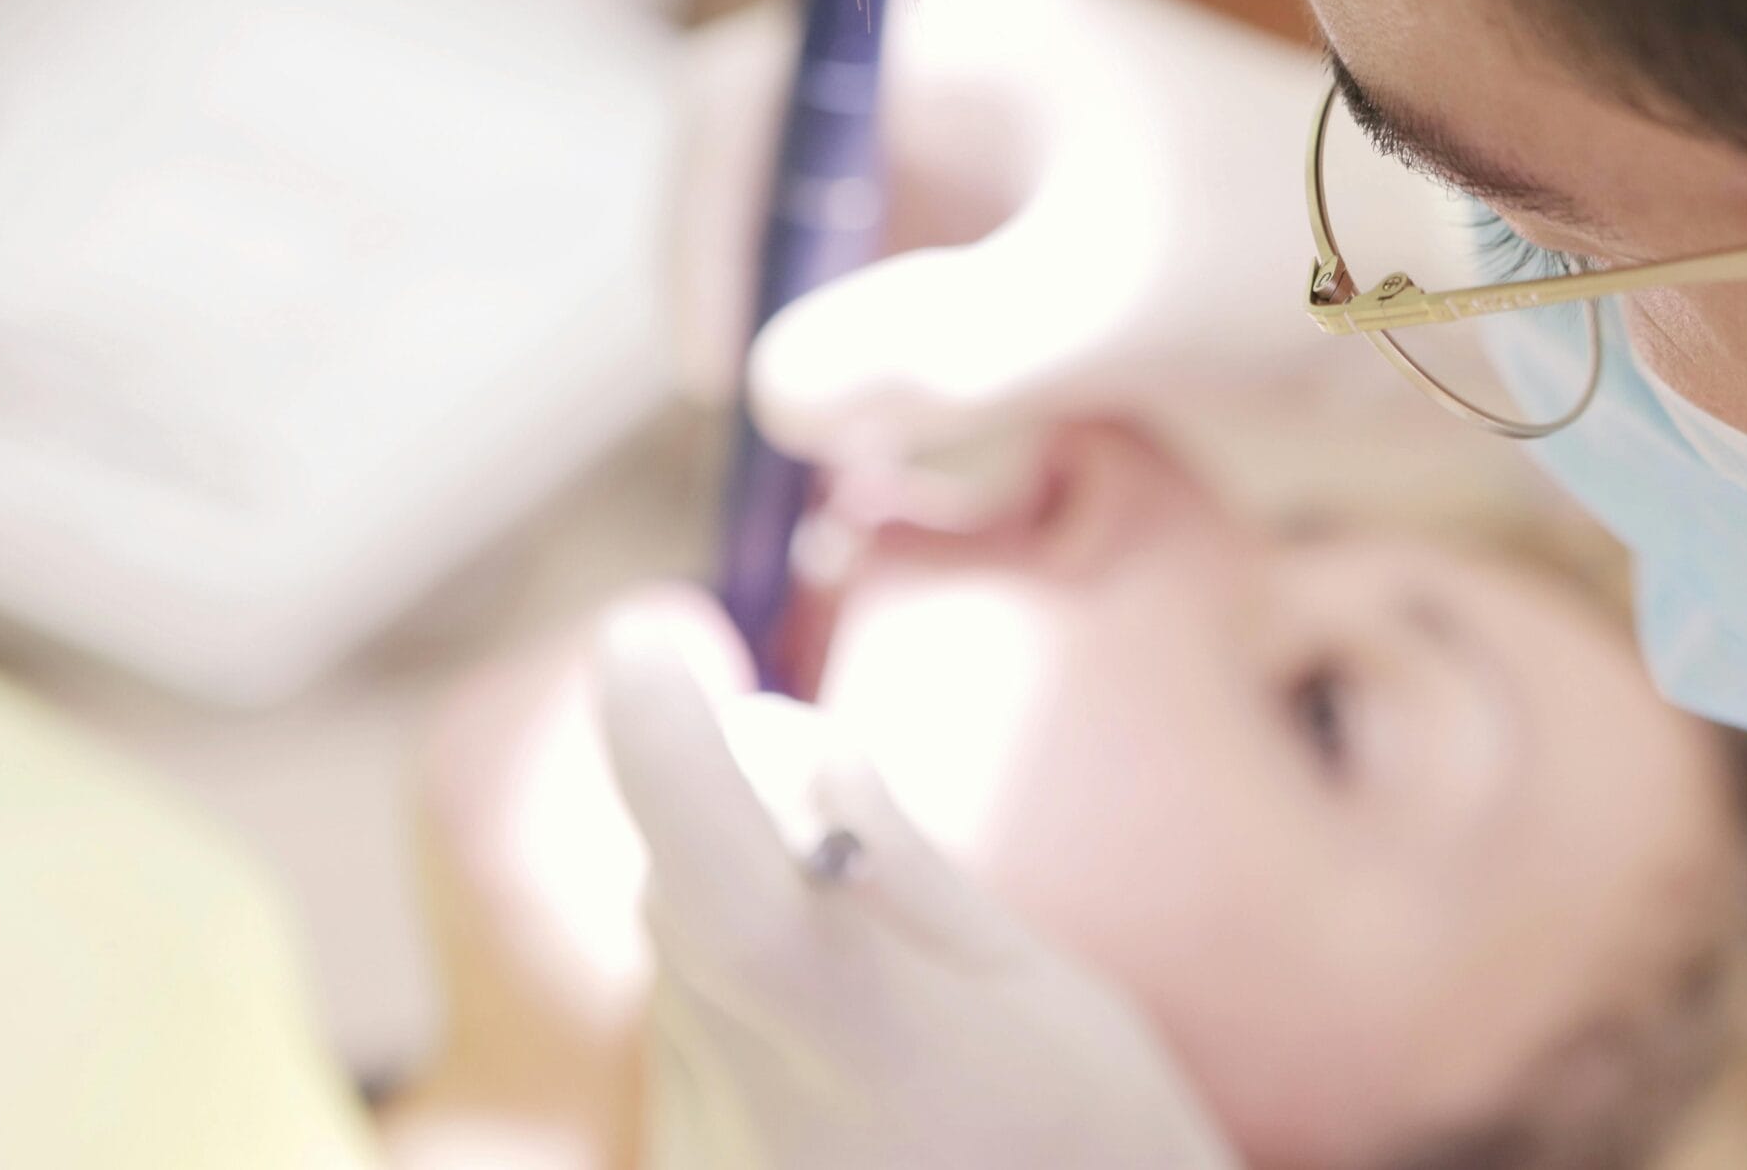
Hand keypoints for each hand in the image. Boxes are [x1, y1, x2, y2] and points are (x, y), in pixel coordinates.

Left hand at [595, 594, 1240, 1169]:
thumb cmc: (1098, 1152)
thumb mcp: (1047, 996)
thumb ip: (906, 874)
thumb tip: (798, 749)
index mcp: (868, 1046)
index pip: (722, 881)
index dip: (662, 750)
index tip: (648, 631)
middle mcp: (757, 1119)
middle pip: (677, 899)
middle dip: (734, 820)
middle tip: (836, 815)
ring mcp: (710, 1165)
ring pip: (677, 968)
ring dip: (747, 926)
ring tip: (887, 1009)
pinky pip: (684, 1046)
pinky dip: (744, 1011)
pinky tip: (849, 1074)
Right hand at [673, 0, 1396, 463]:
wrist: (1450, 278)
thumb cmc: (1290, 255)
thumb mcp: (1105, 307)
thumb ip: (931, 352)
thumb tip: (771, 396)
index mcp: (952, 16)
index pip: (745, 103)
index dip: (707, 242)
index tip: (731, 380)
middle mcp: (952, 60)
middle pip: (783, 189)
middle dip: (782, 327)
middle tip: (804, 459)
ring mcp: (990, 143)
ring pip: (843, 259)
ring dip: (846, 371)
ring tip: (886, 475)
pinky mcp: (1028, 222)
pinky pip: (914, 300)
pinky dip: (909, 386)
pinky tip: (950, 460)